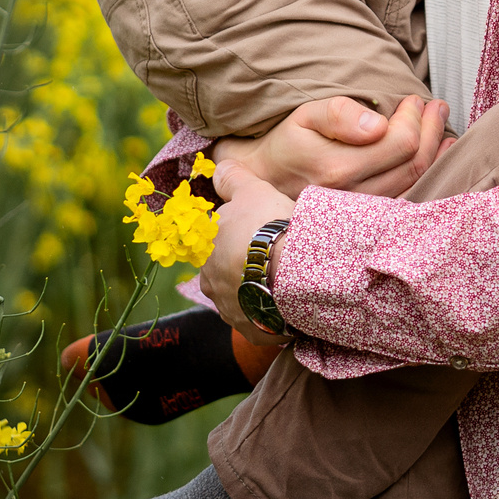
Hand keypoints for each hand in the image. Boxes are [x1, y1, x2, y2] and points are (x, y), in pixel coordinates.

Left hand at [200, 156, 297, 343]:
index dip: (241, 236)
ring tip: (284, 280)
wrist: (292, 270)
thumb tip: (218, 166)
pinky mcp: (252, 332)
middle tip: (274, 256)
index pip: (219, 243)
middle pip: (228, 273)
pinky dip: (271, 312)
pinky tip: (288, 301)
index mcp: (206, 251)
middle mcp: (210, 285)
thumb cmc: (268, 225)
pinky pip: (260, 321)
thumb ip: (232, 178)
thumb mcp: (250, 189)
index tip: (262, 234)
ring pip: (243, 298)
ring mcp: (230, 311)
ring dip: (257, 291)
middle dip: (245, 266)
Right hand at [211, 94, 449, 200]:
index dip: (415, 119)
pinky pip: (406, 201)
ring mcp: (359, 214)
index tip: (414, 99)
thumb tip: (377, 125)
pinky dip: (425, 176)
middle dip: (431, 131)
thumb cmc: (286, 141)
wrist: (263, 180)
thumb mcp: (304, 115)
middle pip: (413, 164)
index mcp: (338, 168)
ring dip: (434, 152)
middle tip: (434, 106)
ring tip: (440, 126)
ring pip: (414, 184)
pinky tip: (434, 157)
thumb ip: (339, 114)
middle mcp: (352, 197)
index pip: (400, 144)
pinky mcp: (363, 221)